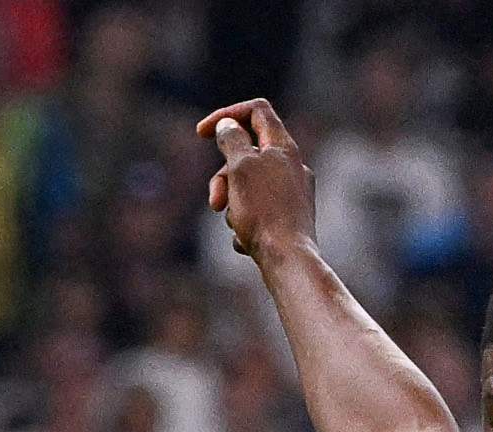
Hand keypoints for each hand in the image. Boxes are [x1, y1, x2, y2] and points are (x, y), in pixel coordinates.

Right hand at [197, 98, 315, 260]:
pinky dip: (244, 223)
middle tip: (215, 202)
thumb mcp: (241, 168)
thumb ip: (232, 140)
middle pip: (245, 155)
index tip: (201, 133)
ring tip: (236, 224)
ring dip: (231, 203)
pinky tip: (247, 240)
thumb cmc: (264, 212)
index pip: (256, 111)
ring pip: (247, 186)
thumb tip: (227, 125)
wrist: (289, 259)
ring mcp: (291, 191)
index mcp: (282, 146)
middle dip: (222, 176)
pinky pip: (255, 211)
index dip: (227, 115)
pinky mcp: (287, 216)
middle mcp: (290, 164)